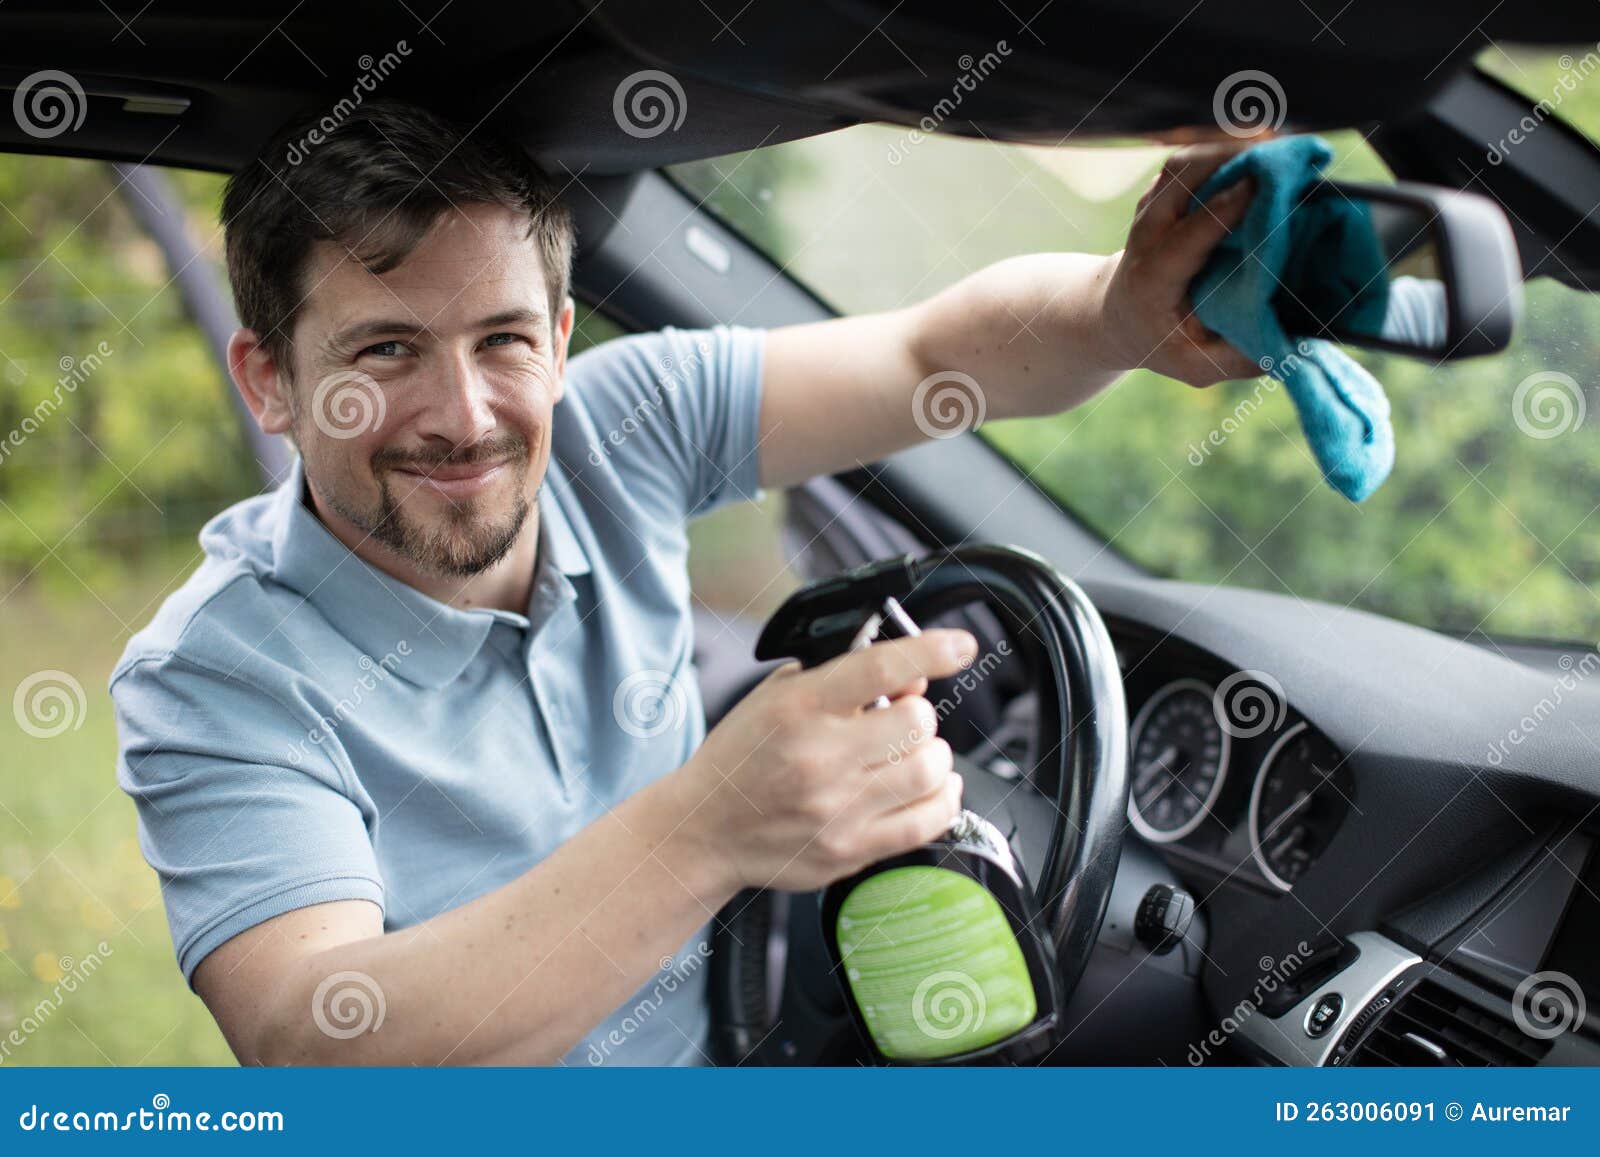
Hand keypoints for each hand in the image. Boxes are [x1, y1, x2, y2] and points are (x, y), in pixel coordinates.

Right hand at [675, 629, 975, 891]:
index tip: (961, 646)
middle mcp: (820, 757)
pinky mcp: (850, 850)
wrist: (704, 828)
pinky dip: (944, 798)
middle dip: (919, 715)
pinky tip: (932, 787)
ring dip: (934, 756)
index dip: (932, 650)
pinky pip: (927, 822)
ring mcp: (837, 809)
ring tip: (913, 754)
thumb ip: (842, 678)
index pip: (881, 667)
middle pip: (918, 722)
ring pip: (930, 771)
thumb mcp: (777, 696)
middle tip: (902, 720)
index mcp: (800, 707)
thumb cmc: (742, 757)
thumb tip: (912, 676)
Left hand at [1100, 141, 1264, 386]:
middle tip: (1284, 154)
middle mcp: (1146, 235)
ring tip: (1281, 144)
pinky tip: (1265, 147)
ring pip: (1184, 161)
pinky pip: (1193, 158)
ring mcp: (1151, 208)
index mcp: (1153, 278)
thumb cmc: (1162, 342)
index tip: (1257, 187)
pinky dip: (1227, 148)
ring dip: (1230, 146)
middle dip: (1228, 160)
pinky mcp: (1162, 192)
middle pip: (1180, 180)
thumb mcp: (1195, 366)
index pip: (1185, 236)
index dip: (1220, 209)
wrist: (1116, 315)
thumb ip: (1238, 358)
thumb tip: (1292, 343)